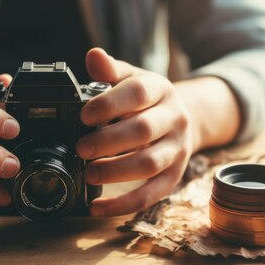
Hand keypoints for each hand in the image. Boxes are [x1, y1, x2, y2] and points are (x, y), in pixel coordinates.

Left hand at [77, 48, 194, 216]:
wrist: (183, 120)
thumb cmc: (147, 100)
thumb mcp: (132, 79)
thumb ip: (110, 71)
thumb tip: (93, 56)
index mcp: (160, 90)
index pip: (138, 93)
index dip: (110, 104)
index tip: (83, 115)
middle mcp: (174, 119)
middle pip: (144, 130)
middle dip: (109, 141)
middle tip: (81, 148)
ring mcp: (177, 150)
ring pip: (150, 163)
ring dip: (117, 172)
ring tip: (89, 174)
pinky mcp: (174, 177)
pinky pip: (151, 195)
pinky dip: (123, 205)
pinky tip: (98, 208)